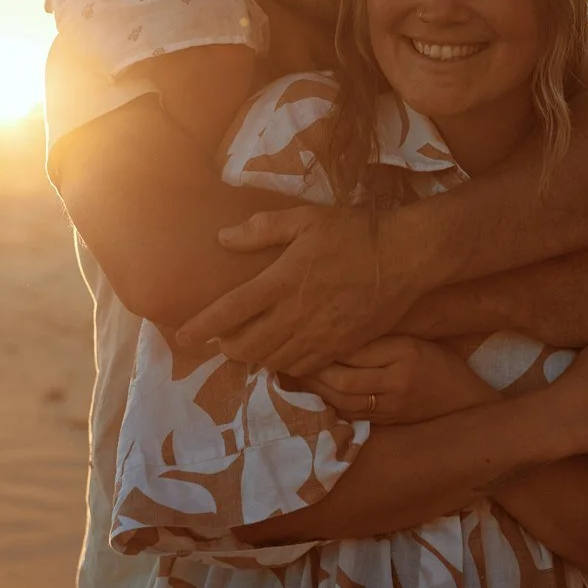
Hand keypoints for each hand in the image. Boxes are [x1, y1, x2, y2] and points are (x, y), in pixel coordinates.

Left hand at [176, 206, 419, 375]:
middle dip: (226, 348)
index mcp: (281, 282)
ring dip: (254, 358)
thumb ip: (262, 229)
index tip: (182, 336)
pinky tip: (282, 356)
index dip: (201, 327)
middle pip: (247, 347)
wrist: (405, 257)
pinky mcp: (340, 347)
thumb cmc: (354, 232)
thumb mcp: (305, 219)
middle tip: (220, 341)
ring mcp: (318, 336)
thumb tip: (223, 238)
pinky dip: (285, 365)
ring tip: (247, 349)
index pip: (229, 312)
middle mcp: (295, 315)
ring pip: (273, 361)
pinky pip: (303, 367)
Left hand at [306, 335, 492, 425]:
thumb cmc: (439, 363)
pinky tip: (313, 390)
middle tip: (288, 354)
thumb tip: (334, 331)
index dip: (326, 344)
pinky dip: (327, 402)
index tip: (302, 332)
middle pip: (342, 380)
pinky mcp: (384, 422)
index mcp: (405, 355)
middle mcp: (396, 383)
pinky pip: (349, 413)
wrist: (464, 402)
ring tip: (294, 371)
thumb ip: (377, 338)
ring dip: (315, 387)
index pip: (356, 350)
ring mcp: (389, 407)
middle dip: (312, 369)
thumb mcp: (413, 340)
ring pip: (341, 400)